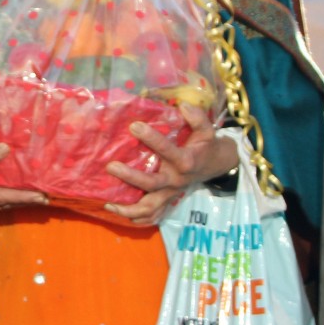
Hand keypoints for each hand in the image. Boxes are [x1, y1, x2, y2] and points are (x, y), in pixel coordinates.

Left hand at [102, 105, 240, 226]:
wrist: (215, 165)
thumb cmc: (205, 145)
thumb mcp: (207, 130)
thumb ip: (197, 118)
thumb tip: (183, 106)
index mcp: (185, 161)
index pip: (167, 150)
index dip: (152, 138)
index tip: (134, 126)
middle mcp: (176, 180)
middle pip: (152, 183)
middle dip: (130, 176)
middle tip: (110, 166)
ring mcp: (171, 193)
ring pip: (150, 207)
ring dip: (128, 208)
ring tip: (108, 203)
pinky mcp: (168, 200)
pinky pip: (153, 215)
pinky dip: (137, 218)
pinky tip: (119, 213)